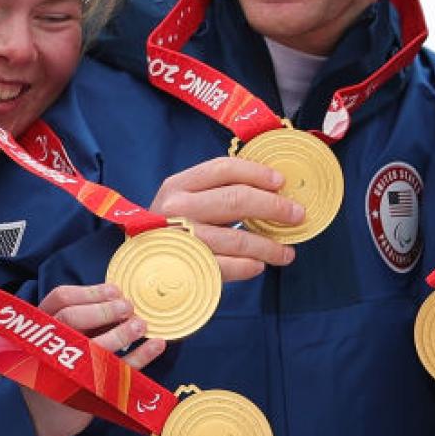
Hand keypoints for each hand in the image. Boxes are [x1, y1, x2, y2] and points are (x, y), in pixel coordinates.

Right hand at [21, 283, 166, 435]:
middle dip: (104, 310)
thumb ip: (80, 322)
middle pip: (71, 318)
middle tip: (128, 307)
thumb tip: (118, 299)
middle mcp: (45, 346)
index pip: (60, 298)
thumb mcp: (56, 340)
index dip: (90, 291)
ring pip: (92, 348)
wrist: (44, 418)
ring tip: (141, 325)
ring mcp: (62, 372)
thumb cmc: (55, 370)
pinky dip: (140, 358)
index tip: (115, 290)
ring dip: (122, 333)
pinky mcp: (84, 394)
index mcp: (40, 327)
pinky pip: (114, 373)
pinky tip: (156, 346)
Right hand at [150, 156, 302, 280]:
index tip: (281, 182)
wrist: (137, 262)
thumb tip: (272, 189)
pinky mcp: (186, 266)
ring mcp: (180, 239)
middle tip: (297, 215)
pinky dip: (249, 266)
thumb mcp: (185, 201)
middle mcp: (176, 209)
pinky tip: (259, 265)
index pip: (223, 169)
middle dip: (273, 207)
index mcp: (178, 185)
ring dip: (268, 245)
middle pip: (235, 200)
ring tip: (286, 252)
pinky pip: (227, 266)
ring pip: (236, 238)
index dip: (257, 173)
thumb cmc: (171, 228)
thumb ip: (217, 191)